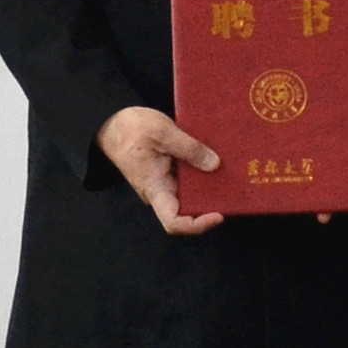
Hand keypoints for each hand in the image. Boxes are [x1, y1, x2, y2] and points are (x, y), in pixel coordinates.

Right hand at [99, 106, 225, 237]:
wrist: (113, 122)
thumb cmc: (130, 128)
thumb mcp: (162, 132)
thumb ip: (189, 148)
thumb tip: (215, 165)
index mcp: (155, 188)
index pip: (174, 222)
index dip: (197, 225)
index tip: (218, 214)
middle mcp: (161, 191)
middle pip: (188, 210)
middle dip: (211, 204)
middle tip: (234, 190)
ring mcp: (165, 183)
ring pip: (191, 194)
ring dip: (209, 187)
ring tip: (231, 173)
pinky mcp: (169, 173)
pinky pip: (189, 180)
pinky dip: (203, 173)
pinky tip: (217, 160)